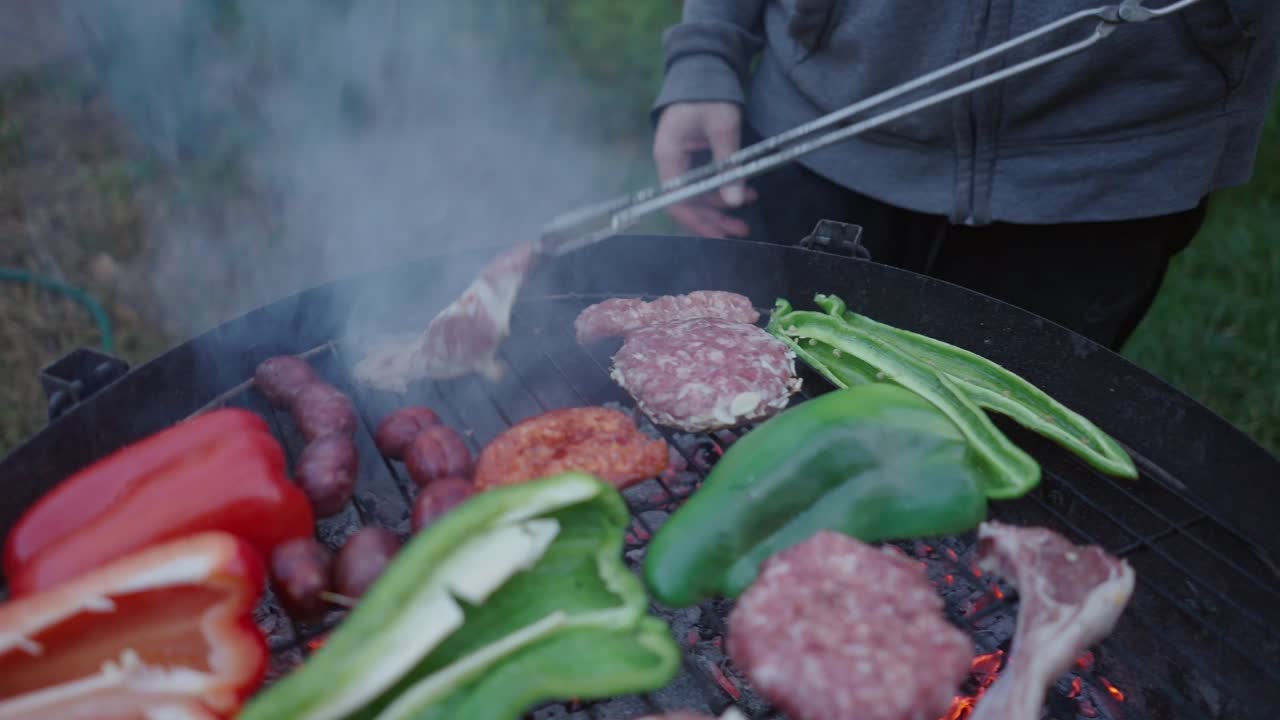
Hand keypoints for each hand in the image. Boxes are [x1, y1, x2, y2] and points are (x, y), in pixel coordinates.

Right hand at [653, 101, 757, 237]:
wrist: (704, 67)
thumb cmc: (709, 93)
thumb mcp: (722, 127)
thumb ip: (729, 164)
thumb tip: (736, 201)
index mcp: (668, 156)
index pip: (677, 200)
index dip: (697, 221)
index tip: (720, 234)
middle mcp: (671, 162)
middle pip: (688, 202)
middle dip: (714, 219)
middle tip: (740, 230)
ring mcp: (682, 160)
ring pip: (699, 194)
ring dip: (722, 206)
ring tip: (747, 213)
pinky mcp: (694, 157)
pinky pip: (705, 182)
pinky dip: (724, 190)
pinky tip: (744, 194)